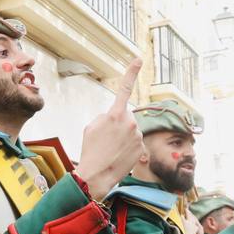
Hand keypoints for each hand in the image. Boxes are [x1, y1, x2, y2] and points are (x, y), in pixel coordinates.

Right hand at [75, 59, 143, 197]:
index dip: (131, 72)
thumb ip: (106, 116)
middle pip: (125, 117)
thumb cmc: (90, 150)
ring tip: (111, 150)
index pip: (124, 88)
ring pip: (131, 131)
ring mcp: (138, 136)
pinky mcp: (142, 148)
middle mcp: (130, 122)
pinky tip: (118, 156)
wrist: (97, 175)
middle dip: (118, 124)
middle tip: (106, 139)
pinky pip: (135, 143)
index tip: (138, 59)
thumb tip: (117, 118)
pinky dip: (128, 148)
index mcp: (115, 114)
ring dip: (123, 137)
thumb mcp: (92, 126)